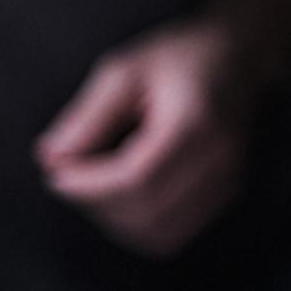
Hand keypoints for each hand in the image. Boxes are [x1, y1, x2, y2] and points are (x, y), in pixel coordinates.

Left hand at [36, 14, 270, 257]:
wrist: (239, 58)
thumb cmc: (180, 57)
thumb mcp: (125, 71)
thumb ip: (87, 116)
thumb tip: (50, 158)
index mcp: (196, 124)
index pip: (137, 179)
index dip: (89, 186)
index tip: (55, 173)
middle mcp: (219, 161)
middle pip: (147, 213)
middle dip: (95, 204)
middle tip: (67, 175)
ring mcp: (227, 183)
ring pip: (159, 234)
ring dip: (114, 219)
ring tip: (93, 184)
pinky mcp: (224, 196)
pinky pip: (172, 232)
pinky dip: (137, 223)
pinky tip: (121, 193)